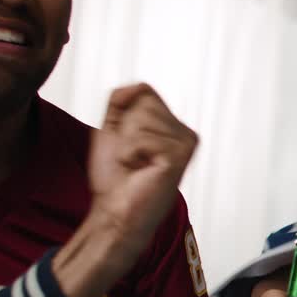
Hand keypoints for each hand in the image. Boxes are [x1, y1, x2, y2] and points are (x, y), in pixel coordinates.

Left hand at [87, 84, 198, 258]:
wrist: (117, 211)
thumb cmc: (116, 179)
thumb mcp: (111, 128)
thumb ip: (121, 99)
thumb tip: (139, 85)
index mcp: (171, 126)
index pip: (145, 91)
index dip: (124, 114)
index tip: (128, 143)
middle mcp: (184, 133)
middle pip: (145, 102)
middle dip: (126, 129)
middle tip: (132, 156)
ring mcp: (185, 144)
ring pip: (142, 119)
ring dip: (127, 145)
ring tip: (136, 165)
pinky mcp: (180, 156)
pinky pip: (142, 138)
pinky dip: (130, 154)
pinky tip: (141, 170)